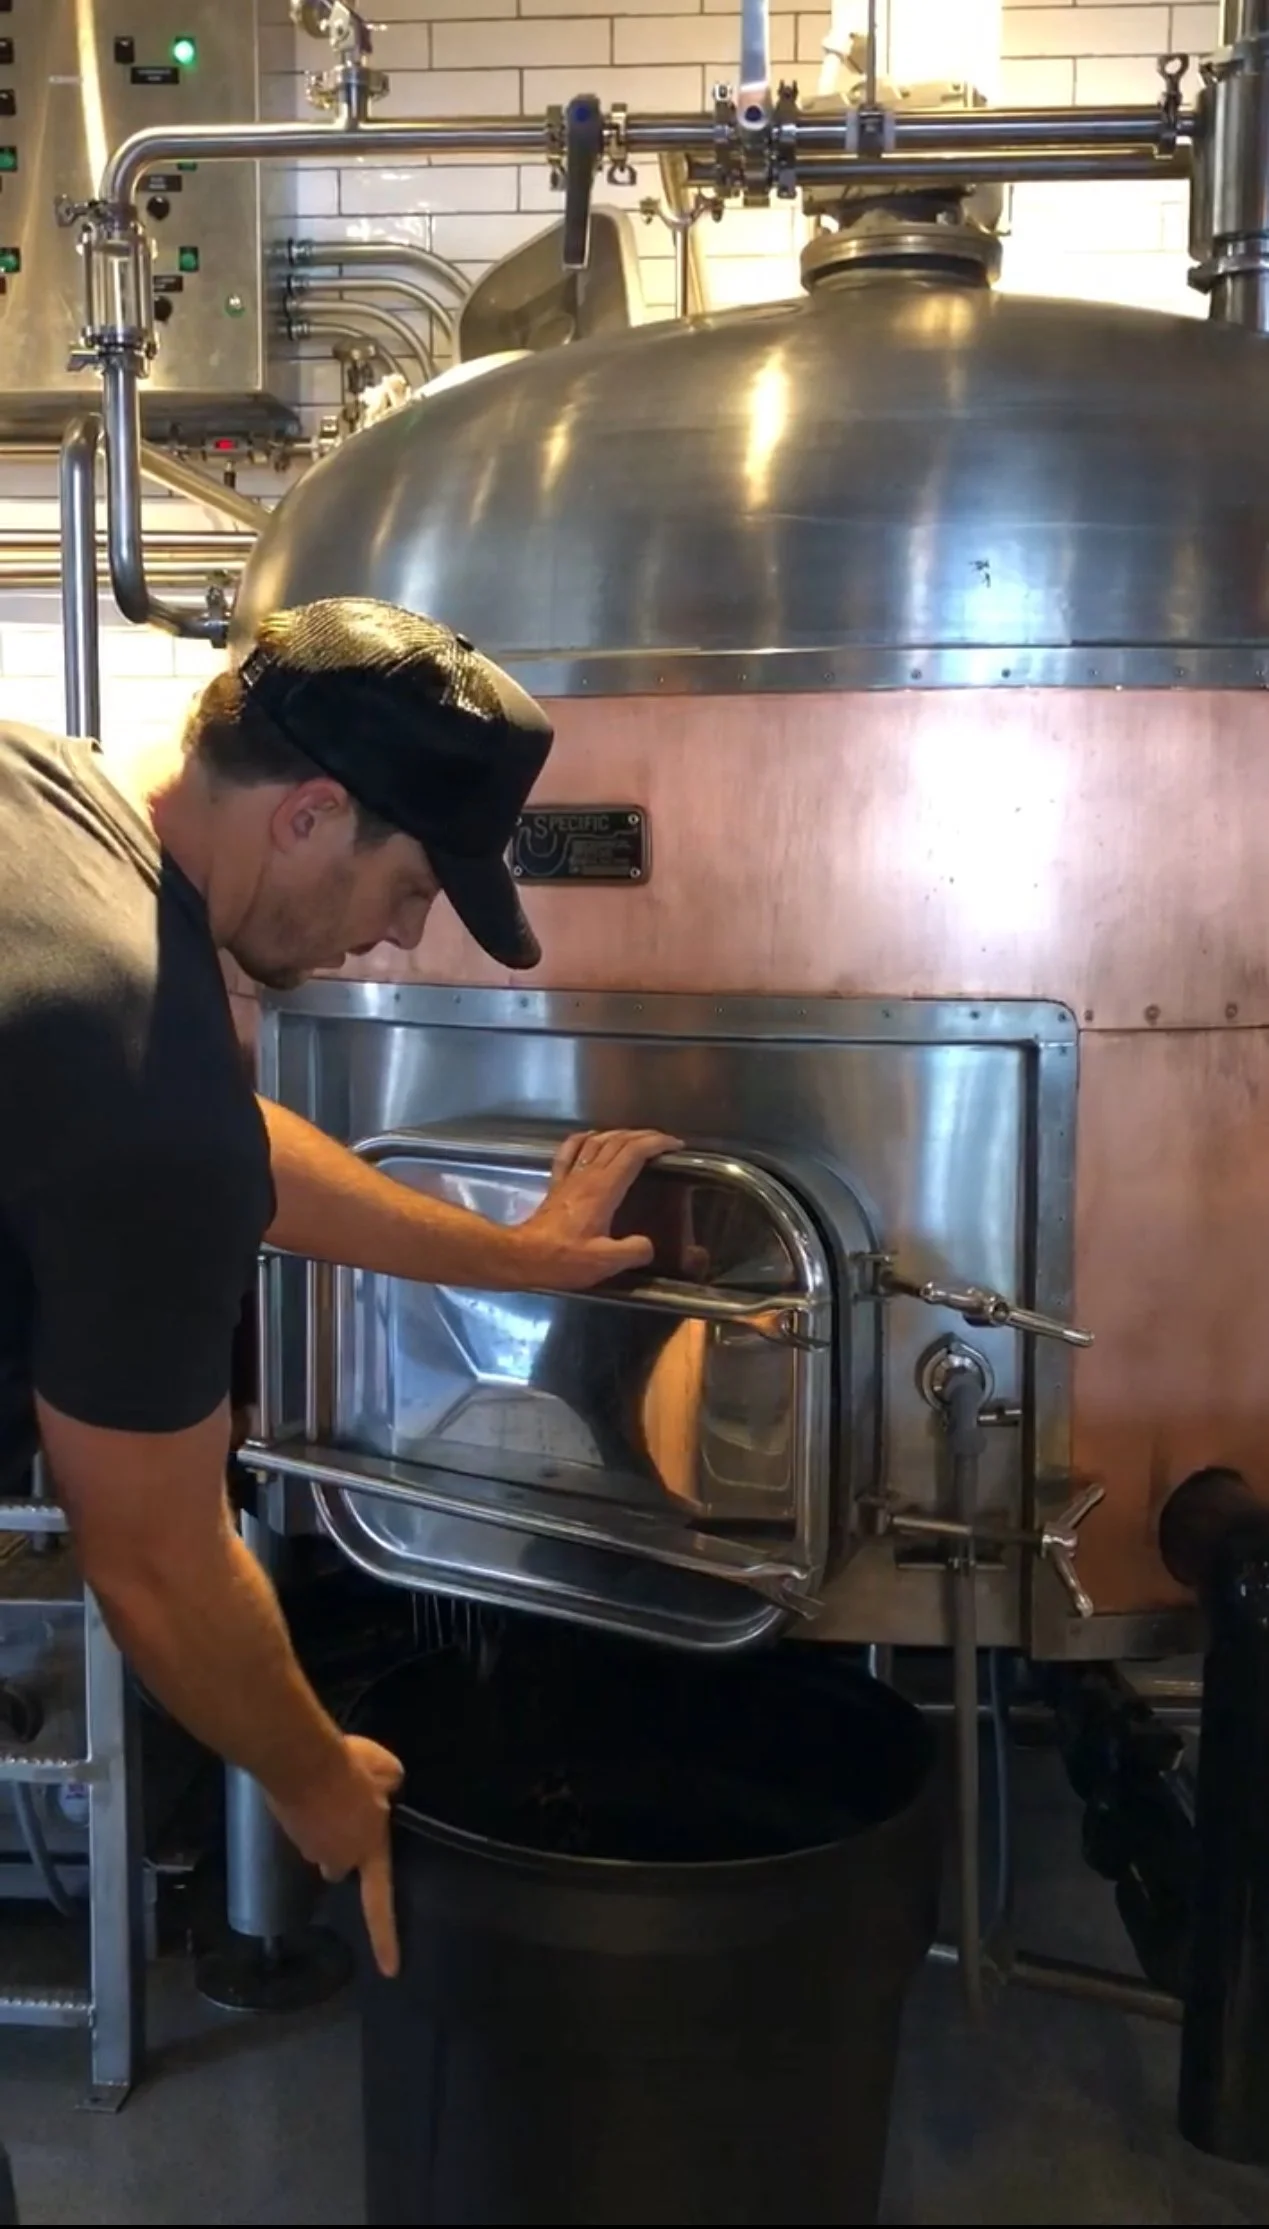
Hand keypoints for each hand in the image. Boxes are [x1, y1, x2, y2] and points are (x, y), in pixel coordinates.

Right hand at [268, 1733, 403, 1977]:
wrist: (301, 1760)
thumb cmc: (352, 1770)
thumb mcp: (389, 1772)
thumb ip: (390, 1789)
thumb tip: (385, 1792)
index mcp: (368, 1852)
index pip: (380, 1904)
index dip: (386, 1938)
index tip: (390, 1971)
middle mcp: (336, 1858)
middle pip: (340, 1865)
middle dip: (343, 1849)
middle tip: (349, 1814)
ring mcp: (306, 1846)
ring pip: (319, 1842)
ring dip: (326, 1824)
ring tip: (330, 1787)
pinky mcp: (285, 1828)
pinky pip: (303, 1823)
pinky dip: (308, 1809)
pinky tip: (311, 1784)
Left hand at [517, 1128, 682, 1289]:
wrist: (522, 1256)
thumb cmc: (563, 1258)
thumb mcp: (605, 1262)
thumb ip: (633, 1251)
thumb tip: (647, 1245)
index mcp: (604, 1189)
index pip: (634, 1153)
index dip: (657, 1144)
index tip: (675, 1146)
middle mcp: (588, 1175)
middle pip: (618, 1142)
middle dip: (644, 1136)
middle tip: (664, 1141)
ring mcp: (570, 1177)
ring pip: (596, 1142)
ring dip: (619, 1134)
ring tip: (636, 1137)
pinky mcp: (556, 1184)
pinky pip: (570, 1151)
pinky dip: (584, 1139)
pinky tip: (591, 1137)